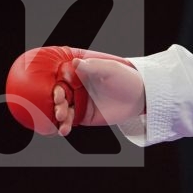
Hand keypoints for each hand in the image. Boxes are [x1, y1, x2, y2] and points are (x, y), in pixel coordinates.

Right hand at [3, 47, 145, 135]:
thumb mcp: (111, 70)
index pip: (60, 73)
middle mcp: (76, 86)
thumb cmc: (126, 78)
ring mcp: (79, 101)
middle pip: (58, 92)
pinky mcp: (83, 116)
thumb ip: (93, 67)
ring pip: (62, 108)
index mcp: (80, 71)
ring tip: (62, 118)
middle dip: (55, 99)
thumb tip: (75, 62)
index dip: (53, 79)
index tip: (52, 85)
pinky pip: (70, 121)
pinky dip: (65, 126)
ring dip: (58, 113)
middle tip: (60, 104)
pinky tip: (63, 130)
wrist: (140, 97)